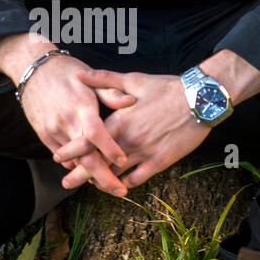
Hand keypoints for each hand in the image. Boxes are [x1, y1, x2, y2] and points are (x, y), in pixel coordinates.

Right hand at [16, 53, 137, 195]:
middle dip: (103, 177)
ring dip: (90, 175)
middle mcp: (66, 122)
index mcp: (81, 107)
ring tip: (109, 185)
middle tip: (120, 191)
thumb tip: (132, 102)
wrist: (33, 69)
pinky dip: (75, 165)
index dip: (110, 149)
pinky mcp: (44, 134)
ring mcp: (53, 130)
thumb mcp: (90, 79)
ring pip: (73, 161)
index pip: (96, 134)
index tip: (124, 162)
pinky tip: (89, 172)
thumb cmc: (67, 72)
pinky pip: (61, 157)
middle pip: (85, 157)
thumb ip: (110, 92)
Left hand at [52, 68, 211, 189]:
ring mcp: (144, 152)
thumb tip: (80, 73)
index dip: (71, 151)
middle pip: (97, 162)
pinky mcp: (160, 161)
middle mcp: (128, 140)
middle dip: (80, 174)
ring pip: (116, 175)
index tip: (59, 157)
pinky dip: (126, 184)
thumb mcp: (133, 80)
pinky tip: (120, 185)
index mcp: (119, 120)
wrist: (200, 99)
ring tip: (91, 186)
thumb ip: (104, 79)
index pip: (88, 141)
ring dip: (102, 181)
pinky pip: (138, 179)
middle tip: (66, 182)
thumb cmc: (167, 87)